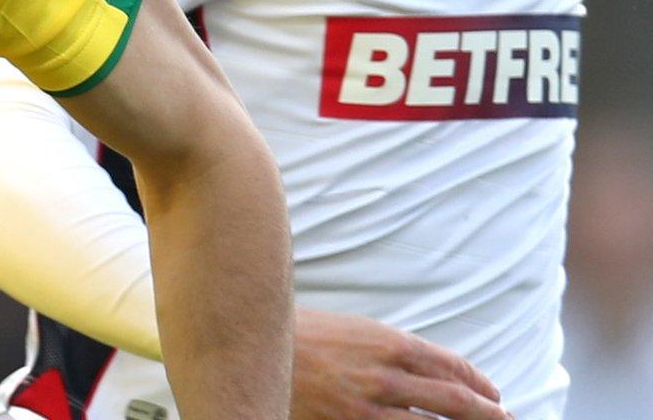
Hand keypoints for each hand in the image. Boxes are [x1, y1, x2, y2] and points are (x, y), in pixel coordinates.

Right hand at [291, 308, 509, 419]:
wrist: (246, 347)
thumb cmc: (294, 334)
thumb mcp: (347, 329)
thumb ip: (385, 348)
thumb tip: (421, 366)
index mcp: (386, 342)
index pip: (450, 365)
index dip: (478, 382)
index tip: (493, 394)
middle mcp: (385, 375)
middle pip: (454, 401)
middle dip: (488, 415)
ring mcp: (367, 407)